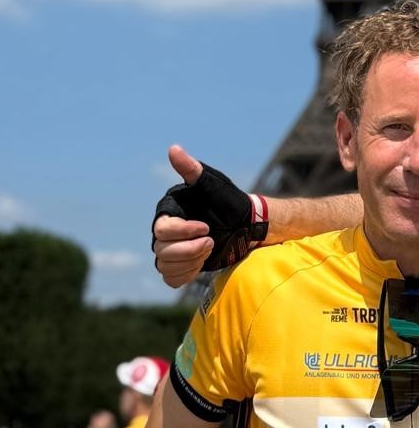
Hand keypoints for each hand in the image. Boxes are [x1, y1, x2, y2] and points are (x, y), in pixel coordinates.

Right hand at [152, 145, 266, 285]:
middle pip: (162, 251)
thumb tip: (173, 149)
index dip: (183, 232)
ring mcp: (173, 250)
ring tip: (211, 249)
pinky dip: (186, 274)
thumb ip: (191, 170)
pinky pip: (171, 278)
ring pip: (166, 266)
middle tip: (212, 241)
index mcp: (169, 213)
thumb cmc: (230, 201)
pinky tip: (203, 262)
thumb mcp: (213, 184)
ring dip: (190, 262)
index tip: (206, 228)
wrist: (248, 224)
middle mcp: (166, 232)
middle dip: (189, 249)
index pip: (162, 230)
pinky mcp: (183, 265)